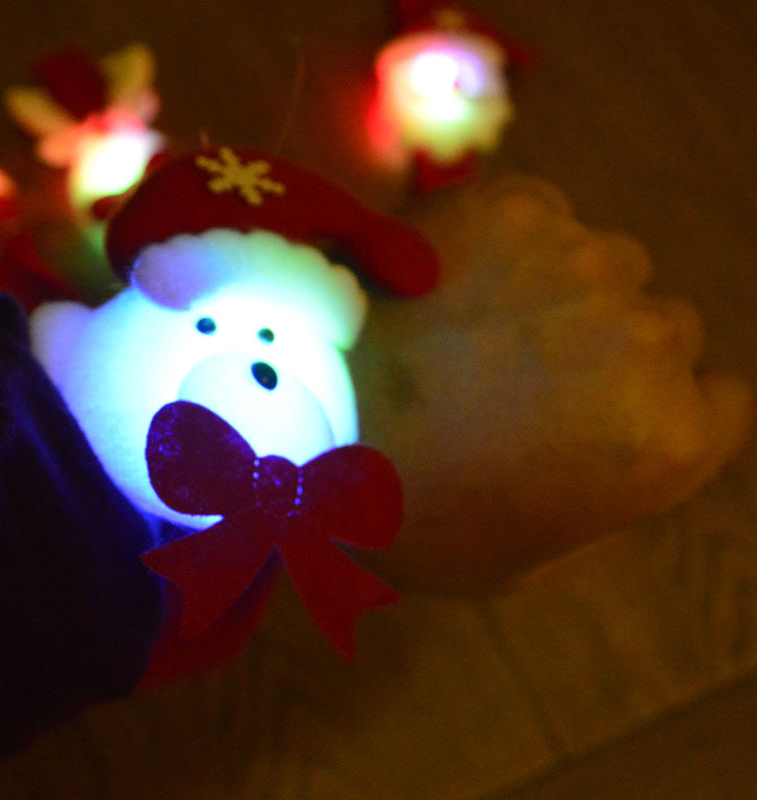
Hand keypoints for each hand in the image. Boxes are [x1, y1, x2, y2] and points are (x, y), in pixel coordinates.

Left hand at [350, 177, 752, 594]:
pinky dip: (516, 244)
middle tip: (526, 376)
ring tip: (478, 327)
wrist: (295, 424)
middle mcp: (648, 337)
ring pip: (612, 267)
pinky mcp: (511, 205)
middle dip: (614, 352)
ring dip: (567, 292)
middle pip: (669, 329)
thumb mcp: (517, 561)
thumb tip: (621, 455)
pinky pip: (550, 217)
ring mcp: (581, 260)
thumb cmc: (402, 514)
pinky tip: (453, 282)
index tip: (602, 418)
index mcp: (666, 438)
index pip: (720, 402)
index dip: (658, 411)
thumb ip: (599, 507)